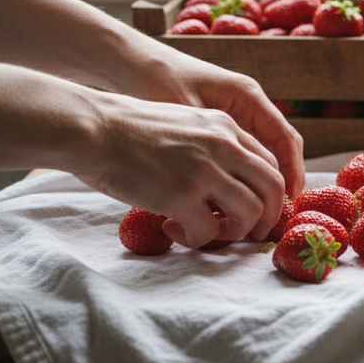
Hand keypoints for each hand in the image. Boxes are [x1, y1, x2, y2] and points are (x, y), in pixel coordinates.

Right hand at [74, 92, 287, 247]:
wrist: (91, 128)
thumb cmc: (126, 130)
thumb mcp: (183, 123)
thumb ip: (210, 146)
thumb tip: (224, 183)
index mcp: (225, 127)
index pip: (269, 162)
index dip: (269, 191)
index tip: (258, 209)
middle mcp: (224, 146)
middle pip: (273, 187)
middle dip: (268, 216)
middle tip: (250, 233)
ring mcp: (205, 170)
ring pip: (249, 212)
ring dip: (233, 231)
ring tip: (208, 232)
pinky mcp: (182, 195)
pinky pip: (208, 230)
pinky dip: (197, 239)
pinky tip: (174, 230)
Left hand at [128, 51, 305, 198]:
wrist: (134, 64)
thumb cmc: (156, 81)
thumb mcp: (182, 114)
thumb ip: (206, 146)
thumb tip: (228, 186)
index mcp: (247, 96)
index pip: (283, 137)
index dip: (292, 170)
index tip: (291, 198)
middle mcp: (248, 104)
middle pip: (280, 146)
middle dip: (282, 179)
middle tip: (277, 212)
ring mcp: (237, 113)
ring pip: (264, 151)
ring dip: (264, 180)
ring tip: (258, 210)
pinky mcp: (221, 123)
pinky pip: (244, 152)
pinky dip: (245, 174)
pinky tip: (234, 196)